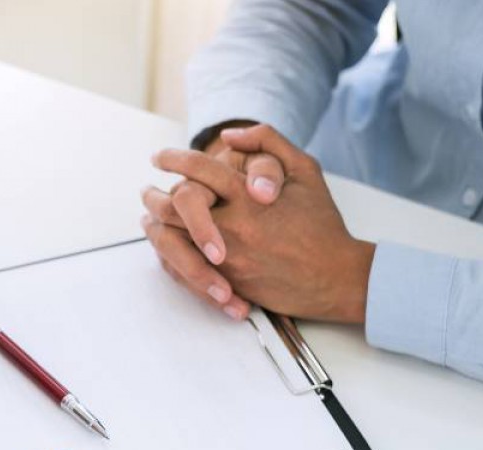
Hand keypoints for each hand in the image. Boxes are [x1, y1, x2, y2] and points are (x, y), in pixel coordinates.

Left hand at [145, 124, 375, 322]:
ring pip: (172, 239)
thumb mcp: (305, 170)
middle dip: (154, 195)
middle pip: (173, 206)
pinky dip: (169, 253)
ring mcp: (227, 258)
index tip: (159, 157)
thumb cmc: (322, 224)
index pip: (197, 169)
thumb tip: (229, 135)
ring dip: (155, 224)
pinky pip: (183, 268)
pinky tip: (166, 242)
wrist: (336, 277)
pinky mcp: (227, 282)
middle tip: (146, 190)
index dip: (173, 158)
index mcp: (248, 195)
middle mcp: (233, 226)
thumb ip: (269, 143)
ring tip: (149, 215)